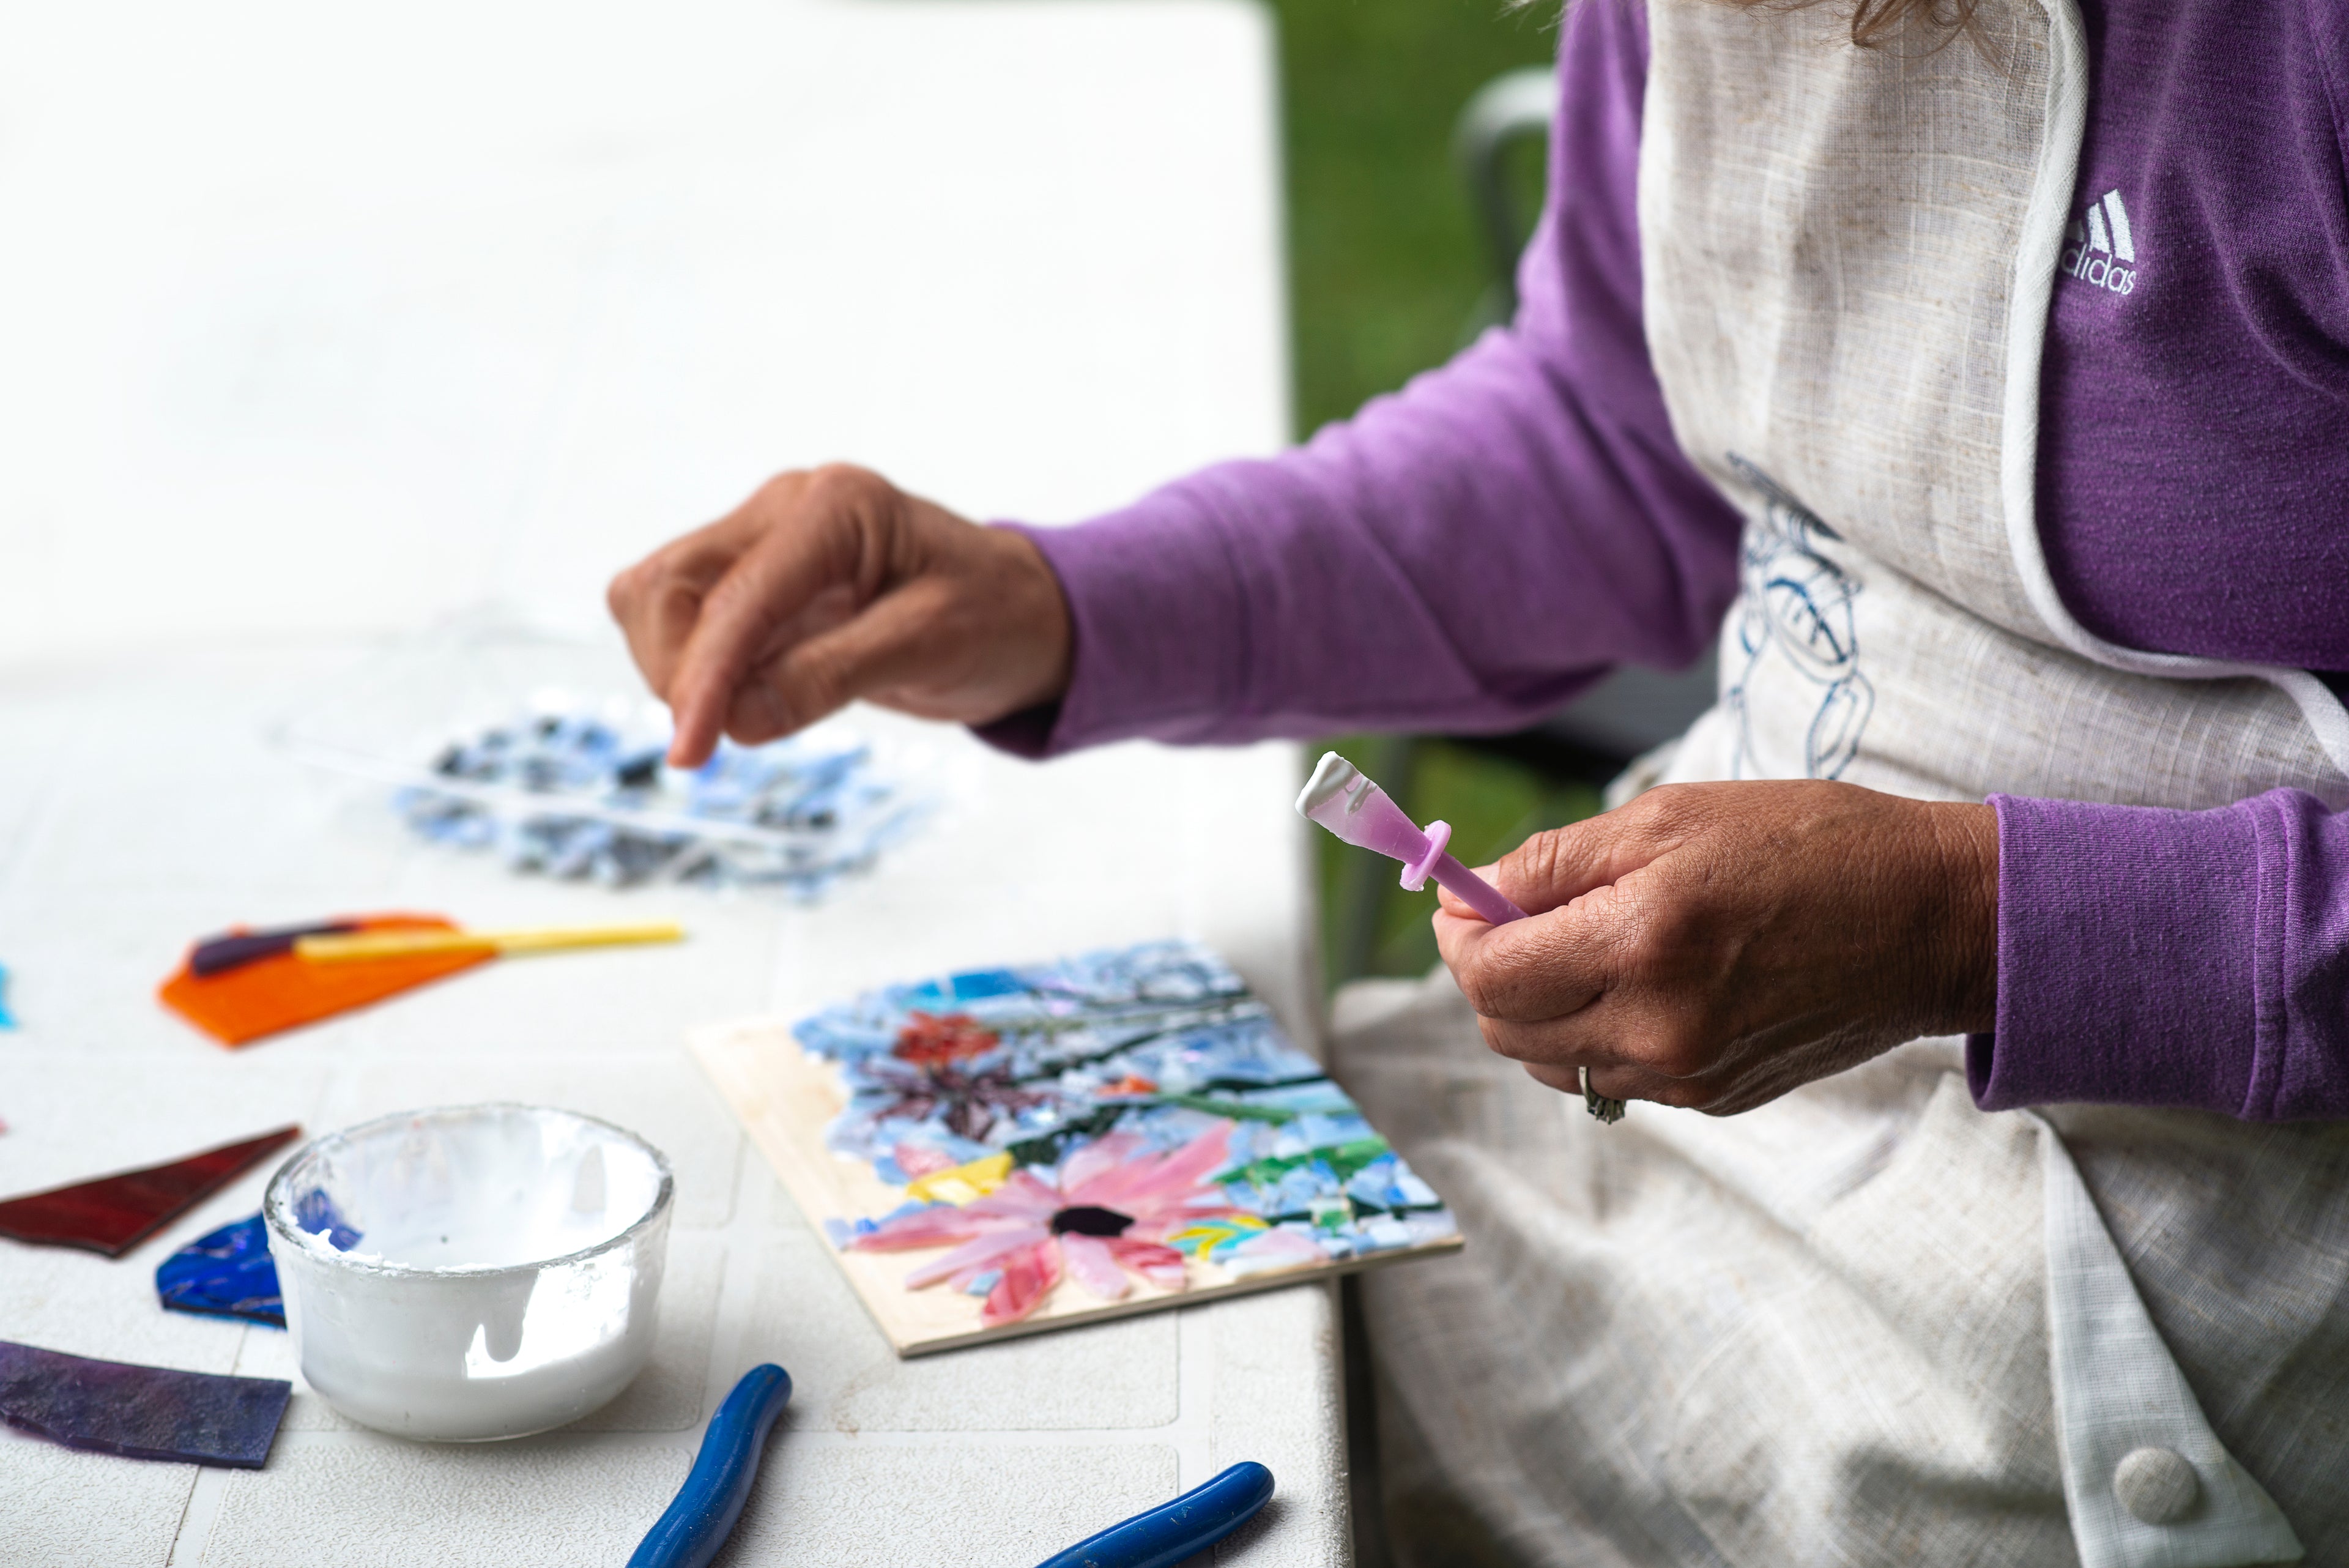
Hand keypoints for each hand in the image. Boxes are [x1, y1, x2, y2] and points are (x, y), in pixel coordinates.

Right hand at [607, 465, 1072, 766]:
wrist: (1020, 614)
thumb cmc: (994, 616)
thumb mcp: (929, 646)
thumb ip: (829, 677)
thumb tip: (733, 721)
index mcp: (835, 507)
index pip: (735, 595)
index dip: (702, 677)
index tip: (691, 752)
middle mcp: (784, 512)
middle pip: (665, 586)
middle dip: (675, 669)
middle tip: (718, 742)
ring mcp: (762, 544)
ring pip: (657, 601)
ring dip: (675, 670)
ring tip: (743, 718)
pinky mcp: (754, 585)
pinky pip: (685, 624)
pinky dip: (693, 670)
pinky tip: (743, 701)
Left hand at [1432, 780, 1997, 1115]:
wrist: (1932, 920)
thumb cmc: (1809, 845)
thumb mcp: (1671, 818)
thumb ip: (1553, 863)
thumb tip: (1467, 895)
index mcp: (1643, 942)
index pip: (1488, 971)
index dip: (1459, 932)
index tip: (1466, 900)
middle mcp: (1658, 1026)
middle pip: (1503, 1025)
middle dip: (1490, 969)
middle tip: (1520, 917)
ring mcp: (1685, 1074)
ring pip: (1548, 1059)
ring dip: (1539, 1006)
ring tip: (1583, 946)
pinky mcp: (1711, 1098)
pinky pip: (1609, 1075)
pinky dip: (1596, 1032)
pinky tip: (1639, 982)